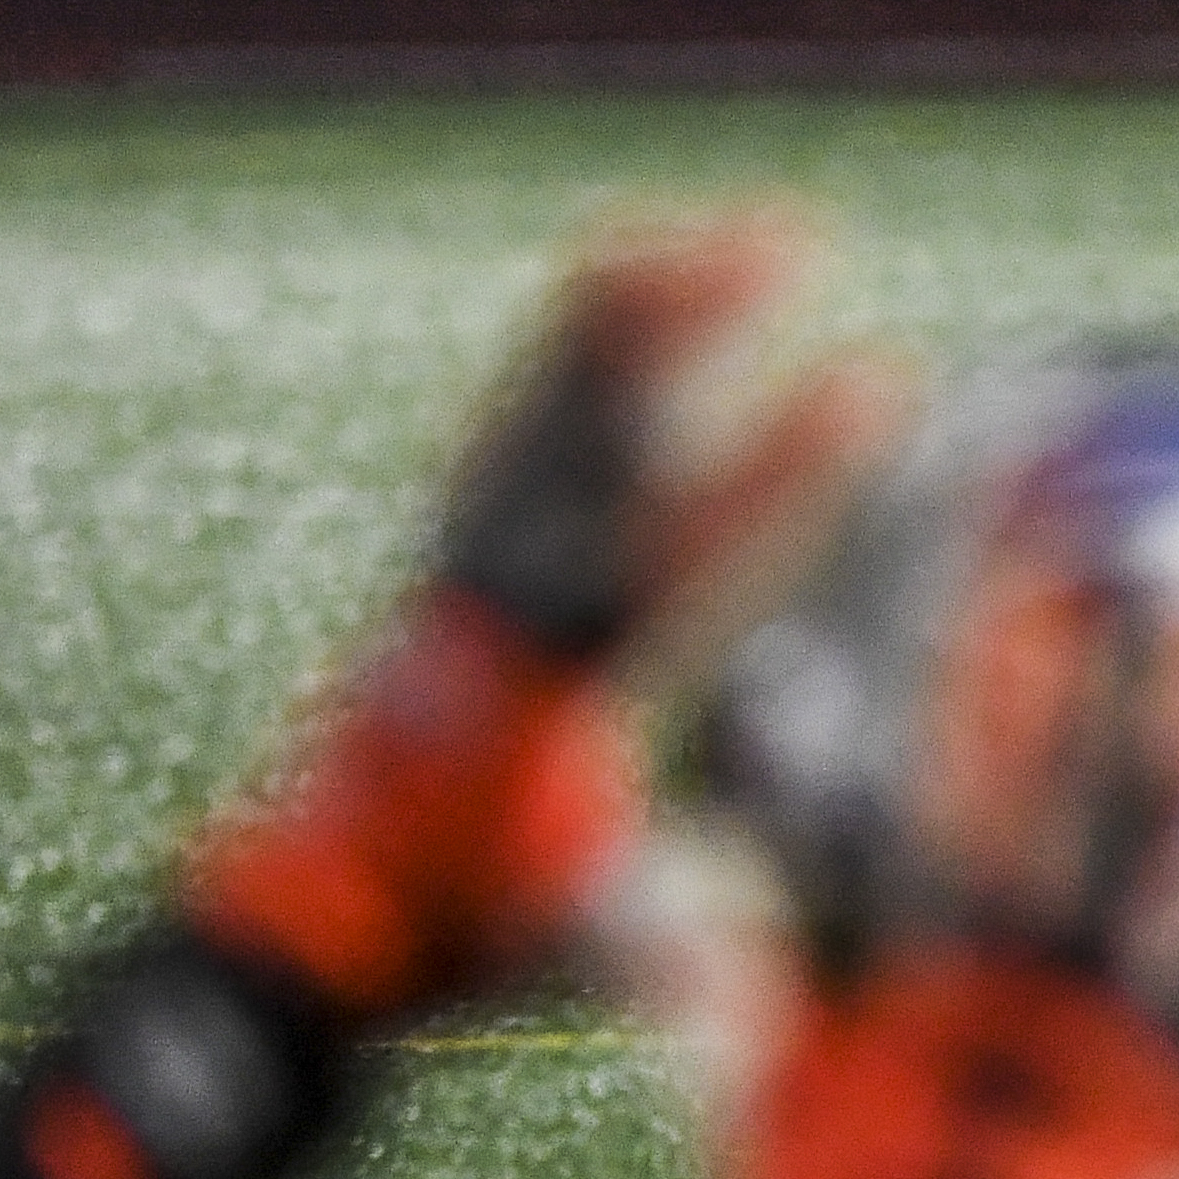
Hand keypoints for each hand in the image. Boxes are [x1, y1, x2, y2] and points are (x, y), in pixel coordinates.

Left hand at [184, 214, 908, 1023]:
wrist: (298, 918)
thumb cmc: (445, 933)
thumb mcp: (562, 938)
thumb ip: (654, 929)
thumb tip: (740, 948)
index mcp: (539, 685)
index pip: (674, 552)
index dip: (786, 465)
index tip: (880, 378)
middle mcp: (490, 597)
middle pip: (591, 429)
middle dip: (693, 324)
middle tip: (798, 232)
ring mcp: (457, 565)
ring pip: (540, 402)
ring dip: (634, 312)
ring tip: (734, 229)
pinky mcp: (447, 552)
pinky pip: (509, 421)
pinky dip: (569, 348)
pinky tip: (631, 290)